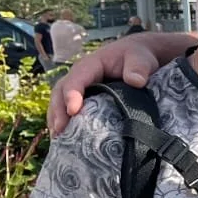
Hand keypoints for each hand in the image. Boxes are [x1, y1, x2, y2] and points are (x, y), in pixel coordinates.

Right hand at [48, 35, 166, 133]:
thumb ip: (138, 68)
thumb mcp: (141, 59)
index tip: (73, 110)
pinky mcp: (84, 99)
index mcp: (90, 65)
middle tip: (60, 130)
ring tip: (58, 139)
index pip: (77, 79)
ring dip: (56, 120)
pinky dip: (65, 124)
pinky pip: (69, 111)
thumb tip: (136, 81)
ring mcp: (80, 89)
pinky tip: (65, 140)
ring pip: (60, 103)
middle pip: (61, 92)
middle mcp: (80, 77)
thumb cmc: (138, 57)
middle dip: (58, 111)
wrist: (138, 57)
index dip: (72, 94)